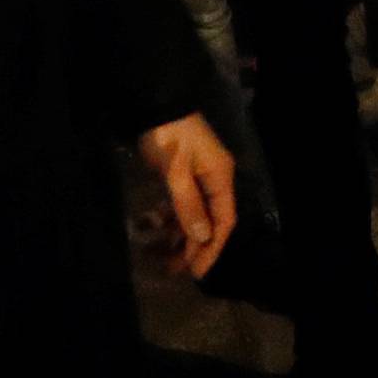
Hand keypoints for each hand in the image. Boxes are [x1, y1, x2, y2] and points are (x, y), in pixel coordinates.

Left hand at [136, 111, 237, 279]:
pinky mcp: (182, 173)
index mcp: (220, 177)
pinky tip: (153, 228)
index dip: (212, 248)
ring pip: (193, 213)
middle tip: (173, 270)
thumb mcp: (176, 173)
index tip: (197, 272)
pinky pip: (181, 203)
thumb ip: (189, 206)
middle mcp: (214, 178)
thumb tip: (202, 237)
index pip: (224, 221)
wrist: (154, 105)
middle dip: (193, 246)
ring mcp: (198, 175)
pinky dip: (169, 218)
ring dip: (178, 234)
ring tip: (159, 255)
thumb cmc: (168, 138)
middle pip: (209, 221)